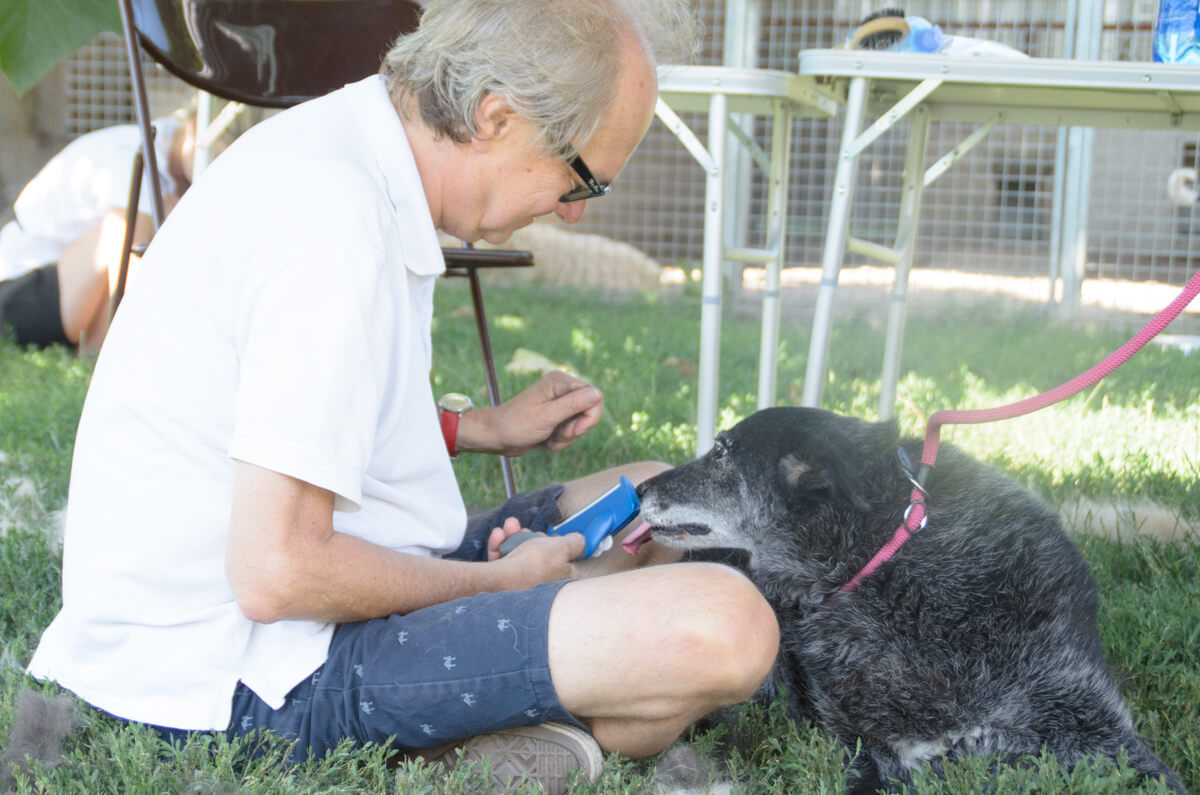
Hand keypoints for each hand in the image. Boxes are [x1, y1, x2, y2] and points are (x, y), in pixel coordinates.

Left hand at [459, 370, 602, 456]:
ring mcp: (558, 403)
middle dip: (576, 429)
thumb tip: (597, 393)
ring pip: (580, 423)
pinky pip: (570, 430)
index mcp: (560, 382)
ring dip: (567, 437)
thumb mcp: (547, 417)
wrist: (495, 436)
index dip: (589, 417)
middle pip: (589, 411)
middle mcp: (561, 389)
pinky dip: (561, 439)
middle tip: (558, 434)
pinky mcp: (555, 415)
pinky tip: (546, 439)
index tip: (573, 431)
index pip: (594, 397)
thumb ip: (573, 405)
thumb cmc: (516, 425)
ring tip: (548, 437)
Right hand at [486, 517, 584, 586]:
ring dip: (513, 536)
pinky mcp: (505, 583)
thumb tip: (580, 540)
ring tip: (510, 526)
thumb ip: (573, 543)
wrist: (505, 579)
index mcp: (563, 578)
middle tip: (527, 531)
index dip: (559, 546)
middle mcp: (545, 584)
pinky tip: (498, 535)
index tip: (551, 537)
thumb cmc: (536, 564)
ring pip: (520, 554)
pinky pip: (504, 561)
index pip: (568, 562)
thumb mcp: (561, 547)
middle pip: (540, 554)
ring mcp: (524, 584)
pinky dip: (500, 546)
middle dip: (531, 537)